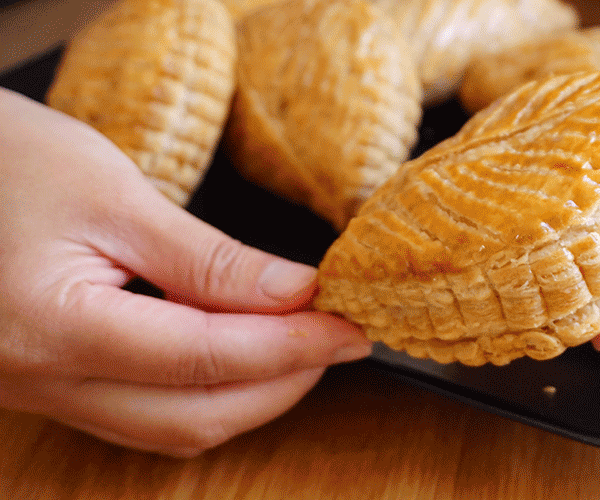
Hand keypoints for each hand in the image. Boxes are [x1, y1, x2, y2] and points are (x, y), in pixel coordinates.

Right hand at [0, 88, 371, 455]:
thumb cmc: (6, 162)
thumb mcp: (113, 195)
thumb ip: (207, 258)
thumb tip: (296, 293)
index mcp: (54, 327)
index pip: (206, 357)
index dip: (292, 345)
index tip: (349, 324)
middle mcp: (43, 381)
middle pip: (195, 415)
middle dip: (282, 382)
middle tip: (338, 336)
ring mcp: (42, 393)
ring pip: (171, 426)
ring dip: (249, 394)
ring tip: (301, 344)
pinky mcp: (50, 385)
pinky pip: (142, 413)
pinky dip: (205, 391)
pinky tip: (240, 355)